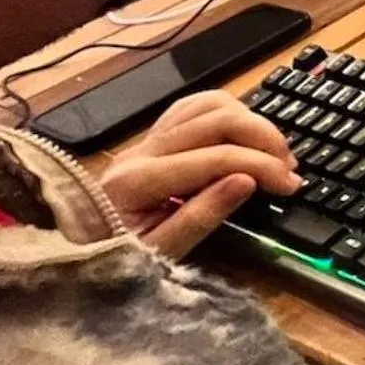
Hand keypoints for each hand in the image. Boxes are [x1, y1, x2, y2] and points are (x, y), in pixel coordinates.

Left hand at [100, 90, 299, 258]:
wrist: (73, 256)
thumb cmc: (115, 261)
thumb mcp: (159, 253)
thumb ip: (201, 217)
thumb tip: (247, 181)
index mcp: (140, 180)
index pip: (217, 157)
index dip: (262, 166)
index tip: (291, 185)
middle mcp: (142, 149)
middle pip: (218, 119)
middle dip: (264, 139)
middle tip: (289, 168)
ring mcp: (146, 140)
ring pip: (208, 103)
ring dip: (250, 121)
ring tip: (272, 151)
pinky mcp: (151, 138)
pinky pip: (194, 106)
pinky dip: (227, 112)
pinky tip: (244, 132)